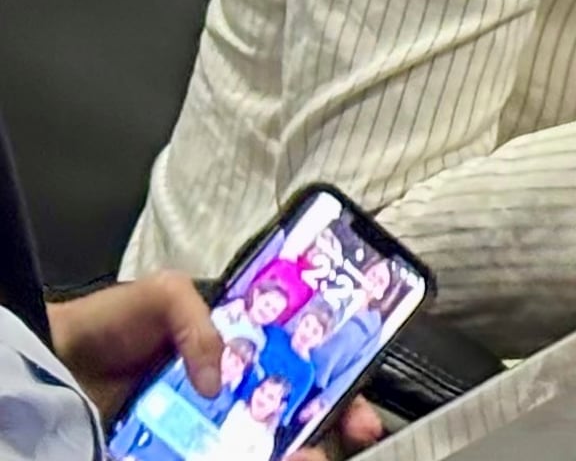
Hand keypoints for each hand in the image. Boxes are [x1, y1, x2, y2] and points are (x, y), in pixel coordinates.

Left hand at [46, 275, 384, 447]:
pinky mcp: (176, 452)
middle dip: (330, 422)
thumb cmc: (107, 322)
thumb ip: (200, 320)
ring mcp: (204, 429)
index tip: (357, 400)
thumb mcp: (161, 294)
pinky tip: (268, 459)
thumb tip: (221, 378)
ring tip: (309, 454)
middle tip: (352, 432)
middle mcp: (230, 391)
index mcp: (240, 348)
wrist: (55, 364)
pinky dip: (251, 459)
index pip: (303, 364)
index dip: (337, 379)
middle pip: (294, 411)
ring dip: (297, 448)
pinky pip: (216, 456)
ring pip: (263, 443)